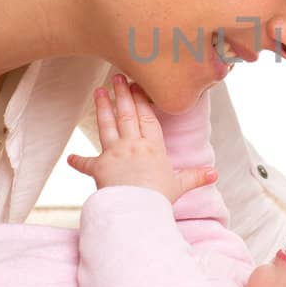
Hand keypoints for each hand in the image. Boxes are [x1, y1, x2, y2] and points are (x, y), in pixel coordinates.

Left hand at [66, 74, 216, 204]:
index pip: (147, 117)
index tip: (137, 84)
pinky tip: (71, 158)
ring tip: (99, 91)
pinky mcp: (99, 168)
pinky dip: (78, 161)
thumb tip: (214, 173)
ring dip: (102, 107)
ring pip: (107, 125)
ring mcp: (114, 154)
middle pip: (126, 114)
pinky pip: (86, 163)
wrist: (137, 209)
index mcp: (153, 146)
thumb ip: (195, 177)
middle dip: (121, 94)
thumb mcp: (179, 186)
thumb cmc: (159, 197)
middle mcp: (133, 145)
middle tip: (116, 77)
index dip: (142, 99)